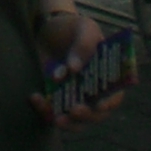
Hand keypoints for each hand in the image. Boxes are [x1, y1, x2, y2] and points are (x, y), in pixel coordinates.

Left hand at [32, 14, 125, 129]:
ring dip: (67, 123)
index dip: (109, 102)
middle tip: (74, 110)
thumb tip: (74, 68)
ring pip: (75, 121)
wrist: (47, 29)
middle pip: (96, 114)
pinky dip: (44, 111)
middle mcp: (93, 93)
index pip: (114, 95)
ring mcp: (74, 98)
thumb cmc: (73, 28)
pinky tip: (35, 98)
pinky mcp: (55, 100)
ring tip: (56, 118)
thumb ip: (84, 44)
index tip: (100, 104)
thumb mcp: (83, 27)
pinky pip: (52, 113)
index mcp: (108, 76)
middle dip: (87, 116)